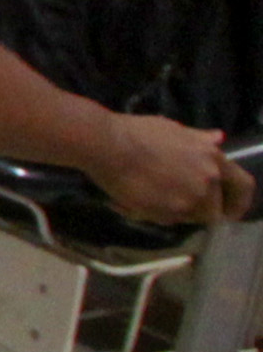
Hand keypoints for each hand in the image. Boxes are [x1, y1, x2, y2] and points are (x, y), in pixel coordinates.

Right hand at [84, 115, 252, 227]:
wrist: (108, 147)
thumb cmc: (139, 132)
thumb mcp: (175, 131)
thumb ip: (200, 139)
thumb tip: (219, 138)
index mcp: (213, 160)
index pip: (243, 186)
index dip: (239, 200)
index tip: (231, 208)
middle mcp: (208, 183)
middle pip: (214, 209)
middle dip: (198, 209)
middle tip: (177, 203)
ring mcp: (189, 201)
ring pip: (190, 218)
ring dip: (177, 213)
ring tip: (155, 199)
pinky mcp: (166, 214)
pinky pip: (168, 221)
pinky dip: (157, 215)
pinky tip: (138, 201)